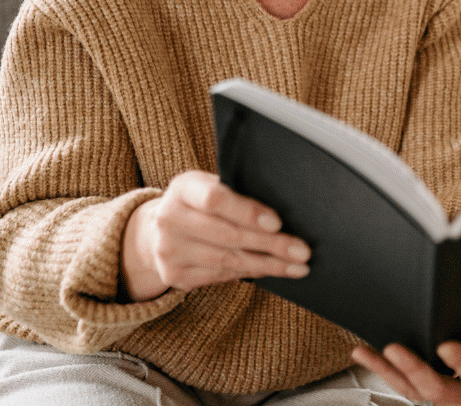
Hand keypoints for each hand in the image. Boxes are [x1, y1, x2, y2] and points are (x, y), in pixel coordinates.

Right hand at [120, 170, 309, 301]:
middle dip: (271, 245)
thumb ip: (238, 192)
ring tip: (297, 267)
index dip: (248, 212)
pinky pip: (221, 275)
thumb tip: (287, 209)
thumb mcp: (211, 184)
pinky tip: (272, 271)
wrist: (158, 229)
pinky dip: (250, 273)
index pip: (216, 199)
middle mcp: (170, 219)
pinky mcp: (174, 275)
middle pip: (229, 235)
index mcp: (183, 188)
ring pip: (228, 260)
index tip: (278, 223)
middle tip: (302, 251)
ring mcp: (169, 250)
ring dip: (268, 265)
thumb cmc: (200, 201)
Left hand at [351, 338, 460, 405]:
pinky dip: (383, 369)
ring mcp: (447, 397)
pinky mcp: (427, 392)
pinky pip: (403, 385)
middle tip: (394, 349)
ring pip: (415, 391)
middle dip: (415, 369)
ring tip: (369, 351)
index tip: (445, 346)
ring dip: (390, 371)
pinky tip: (365, 354)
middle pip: (440, 390)